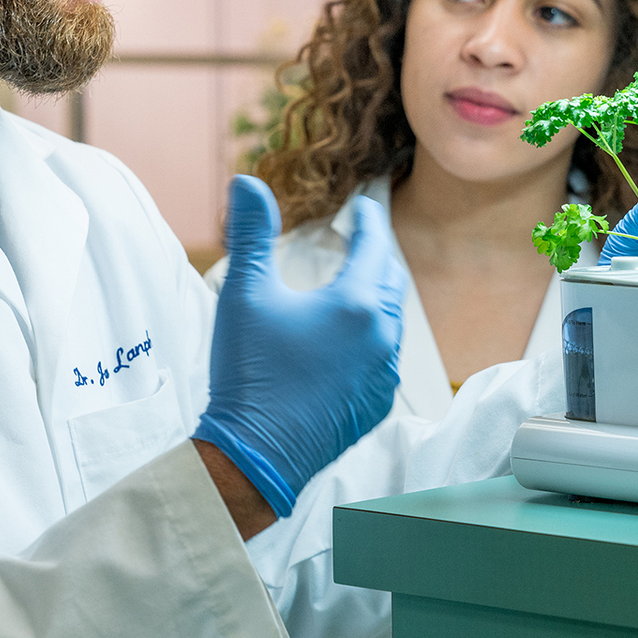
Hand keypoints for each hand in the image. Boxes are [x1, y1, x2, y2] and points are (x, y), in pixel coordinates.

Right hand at [194, 176, 405, 516]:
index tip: (362, 205)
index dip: (370, 220)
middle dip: (377, 254)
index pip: (376, 246)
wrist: (255, 456)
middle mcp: (381, 338)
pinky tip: (352, 336)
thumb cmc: (250, 374)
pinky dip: (374, 334)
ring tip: (355, 281)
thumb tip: (248, 182)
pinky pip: (387, 356)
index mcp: (356, 305)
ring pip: (392, 319)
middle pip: (390, 280)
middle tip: (362, 237)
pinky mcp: (377, 403)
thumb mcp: (245, 295)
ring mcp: (384, 375)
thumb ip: (252, 233)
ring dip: (377, 294)